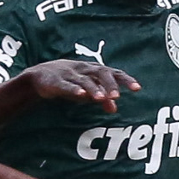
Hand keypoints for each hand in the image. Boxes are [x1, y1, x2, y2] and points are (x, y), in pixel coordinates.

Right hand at [23, 61, 139, 113]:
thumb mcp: (87, 90)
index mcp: (94, 70)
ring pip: (85, 80)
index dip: (125, 79)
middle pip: (101, 73)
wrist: (41, 76)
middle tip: (117, 96)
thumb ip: (102, 98)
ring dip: (94, 89)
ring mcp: (70, 74)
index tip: (137, 88)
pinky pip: (67, 85)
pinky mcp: (57, 81)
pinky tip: (81, 95)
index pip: (113, 72)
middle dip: (110, 84)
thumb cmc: (71, 82)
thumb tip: (115, 109)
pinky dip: (74, 89)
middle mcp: (84, 69)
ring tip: (102, 98)